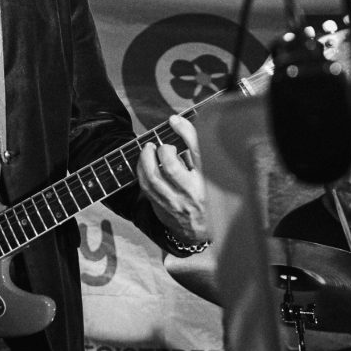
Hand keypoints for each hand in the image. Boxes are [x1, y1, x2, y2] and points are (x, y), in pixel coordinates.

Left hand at [136, 114, 209, 245]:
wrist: (200, 230)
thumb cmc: (205, 195)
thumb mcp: (208, 175)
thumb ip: (197, 153)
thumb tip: (179, 124)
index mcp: (209, 181)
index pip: (198, 152)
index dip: (185, 132)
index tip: (174, 120)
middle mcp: (192, 192)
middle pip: (171, 166)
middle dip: (162, 150)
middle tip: (161, 145)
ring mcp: (175, 202)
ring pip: (153, 177)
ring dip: (145, 158)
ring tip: (148, 149)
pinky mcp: (161, 207)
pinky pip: (145, 186)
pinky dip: (141, 170)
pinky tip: (143, 163)